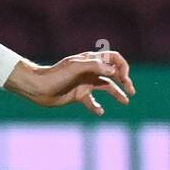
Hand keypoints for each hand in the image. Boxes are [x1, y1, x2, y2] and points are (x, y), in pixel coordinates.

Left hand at [5, 49, 134, 115]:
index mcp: (90, 60)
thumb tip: (114, 71)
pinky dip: (97, 106)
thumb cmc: (55, 76)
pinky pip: (92, 101)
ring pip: (106, 87)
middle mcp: (90, 71)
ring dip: (117, 93)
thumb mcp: (75, 68)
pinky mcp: (79, 95)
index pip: (113, 58)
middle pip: (113, 73)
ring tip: (125, 101)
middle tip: (131, 91)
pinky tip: (99, 111)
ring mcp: (84, 83)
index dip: (122, 66)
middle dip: (124, 80)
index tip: (123, 78)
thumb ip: (95, 66)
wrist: (37, 88)